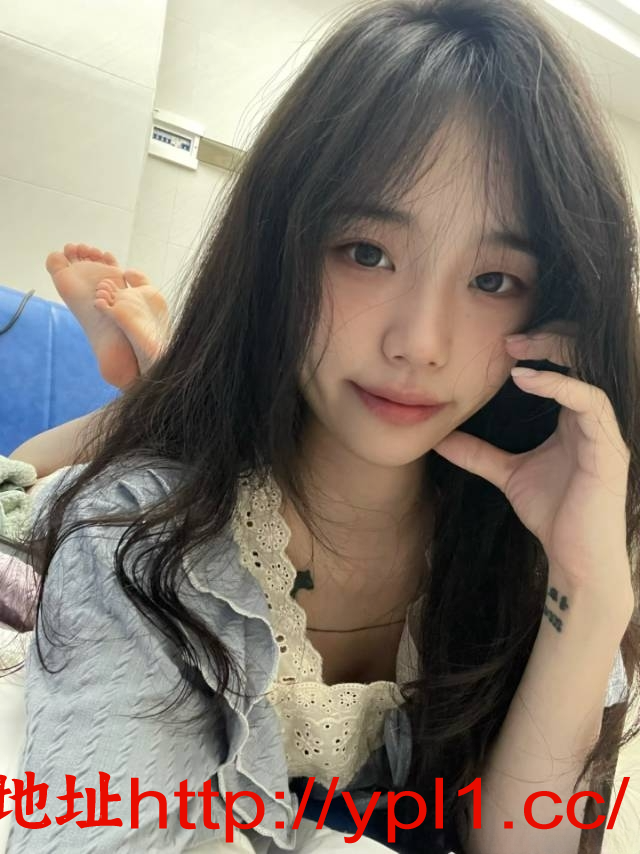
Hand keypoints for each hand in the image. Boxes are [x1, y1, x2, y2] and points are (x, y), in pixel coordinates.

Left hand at [432, 323, 631, 600]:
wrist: (574, 557)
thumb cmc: (552, 513)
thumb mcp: (507, 474)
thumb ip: (478, 453)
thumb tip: (438, 439)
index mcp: (573, 418)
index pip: (567, 366)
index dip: (540, 347)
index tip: (503, 343)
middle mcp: (592, 418)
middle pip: (584, 359)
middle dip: (551, 337)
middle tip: (511, 338)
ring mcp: (603, 431)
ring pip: (590, 372)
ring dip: (555, 352)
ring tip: (518, 348)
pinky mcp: (608, 448)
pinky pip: (591, 402)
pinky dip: (560, 385)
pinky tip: (527, 380)